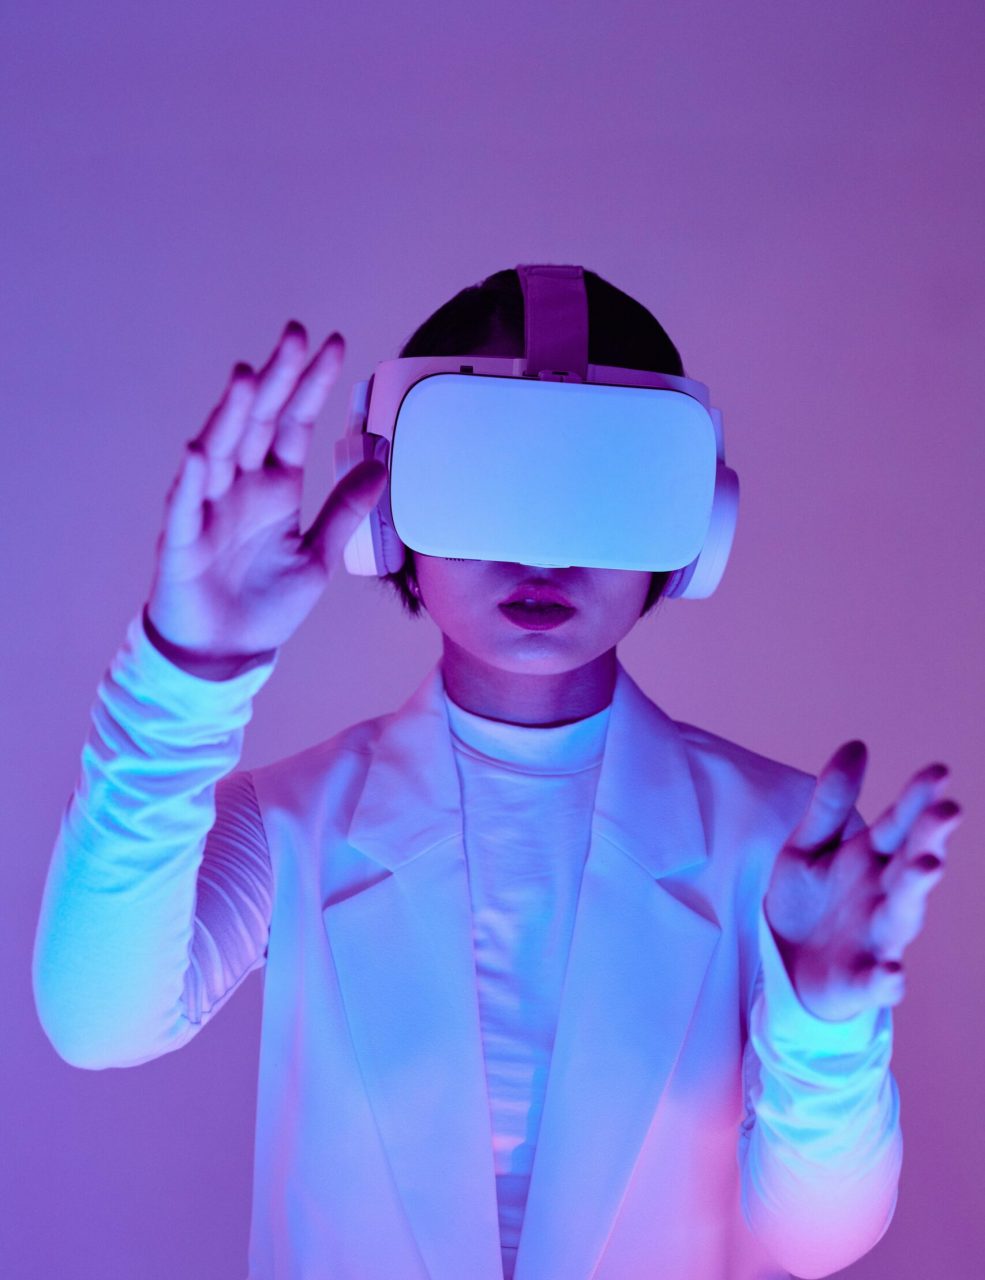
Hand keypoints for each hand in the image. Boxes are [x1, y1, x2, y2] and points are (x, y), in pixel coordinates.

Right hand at [145, 321, 387, 673]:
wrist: (224, 651)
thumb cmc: (265, 602)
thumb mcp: (318, 556)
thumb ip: (344, 510)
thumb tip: (381, 465)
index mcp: (275, 487)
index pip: (294, 424)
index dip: (311, 386)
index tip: (332, 346)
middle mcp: (240, 486)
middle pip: (258, 423)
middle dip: (276, 379)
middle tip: (294, 335)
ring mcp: (207, 508)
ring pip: (219, 451)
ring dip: (231, 415)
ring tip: (248, 377)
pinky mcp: (182, 540)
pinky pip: (186, 505)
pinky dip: (193, 479)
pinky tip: (202, 451)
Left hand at [764, 741, 962, 1021]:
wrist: (786, 966)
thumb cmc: (807, 902)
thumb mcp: (808, 846)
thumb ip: (832, 803)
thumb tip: (857, 744)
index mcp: (871, 860)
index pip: (899, 824)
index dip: (918, 798)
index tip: (938, 770)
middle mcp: (883, 895)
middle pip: (910, 863)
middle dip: (929, 838)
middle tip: (946, 812)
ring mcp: (877, 937)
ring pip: (904, 914)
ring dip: (917, 889)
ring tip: (929, 863)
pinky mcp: (861, 980)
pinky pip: (879, 982)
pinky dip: (887, 979)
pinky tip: (891, 971)